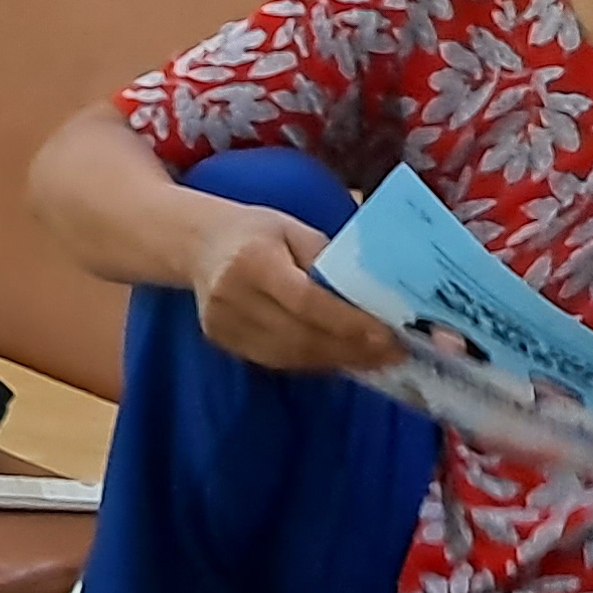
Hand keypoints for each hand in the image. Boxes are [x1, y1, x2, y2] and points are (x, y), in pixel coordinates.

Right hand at [187, 200, 405, 375]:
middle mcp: (231, 295)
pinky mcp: (221, 340)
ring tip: (374, 359)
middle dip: (352, 349)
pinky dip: (313, 361)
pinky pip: (276, 360)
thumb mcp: (296, 231)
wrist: (198, 244)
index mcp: (251, 259)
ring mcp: (222, 322)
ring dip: (337, 360)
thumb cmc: (256, 233)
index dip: (349, 324)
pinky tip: (339, 356)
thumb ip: (329, 263)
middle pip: (300, 336)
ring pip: (290, 355)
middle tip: (394, 354)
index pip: (306, 301)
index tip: (390, 337)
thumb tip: (374, 299)